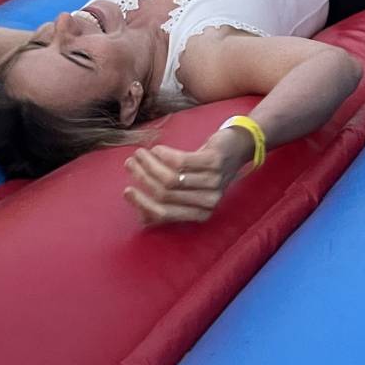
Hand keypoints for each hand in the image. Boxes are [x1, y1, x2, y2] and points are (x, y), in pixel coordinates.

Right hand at [123, 128, 254, 225]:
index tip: (127, 190)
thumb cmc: (207, 171)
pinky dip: (163, 154)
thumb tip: (141, 218)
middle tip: (130, 164)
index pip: (164, 214)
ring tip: (139, 154)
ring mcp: (213, 181)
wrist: (238, 147)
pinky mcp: (214, 161)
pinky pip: (180, 161)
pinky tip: (156, 149)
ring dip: (149, 164)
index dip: (142, 203)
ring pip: (170, 177)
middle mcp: (209, 201)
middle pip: (165, 193)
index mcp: (201, 214)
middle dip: (142, 178)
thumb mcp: (190, 191)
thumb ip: (169, 204)